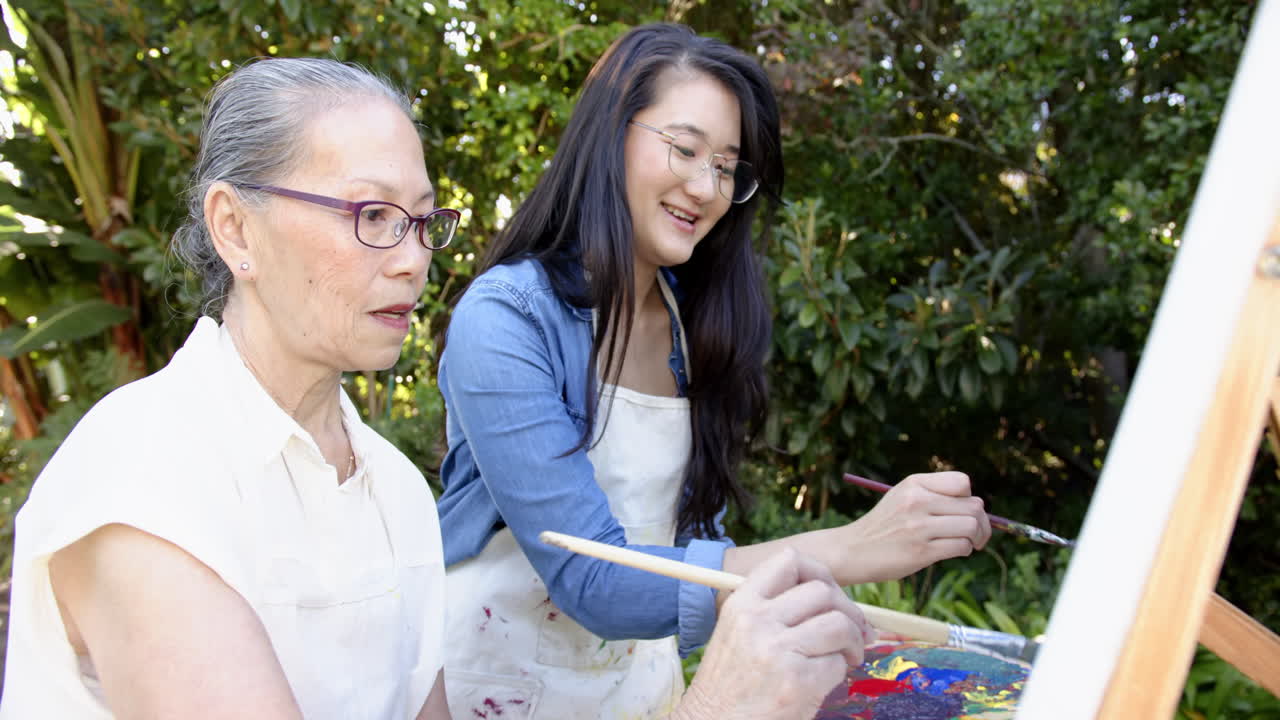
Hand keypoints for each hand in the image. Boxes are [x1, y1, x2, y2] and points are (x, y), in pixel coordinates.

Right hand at [674, 549, 872, 719]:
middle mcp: (758, 620)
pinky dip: (840, 671)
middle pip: (823, 592)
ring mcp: (777, 650)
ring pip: (839, 624)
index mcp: (741, 603)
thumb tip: (830, 595)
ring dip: (853, 641)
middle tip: (853, 631)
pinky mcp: (798, 682)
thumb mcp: (737, 631)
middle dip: (848, 610)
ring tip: (848, 655)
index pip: (790, 560)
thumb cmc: (730, 683)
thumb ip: (772, 608)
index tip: (829, 594)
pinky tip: (825, 680)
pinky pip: (838, 663)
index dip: (820, 574)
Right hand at [834, 471, 991, 582]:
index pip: (962, 482)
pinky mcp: (921, 551)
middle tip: (977, 534)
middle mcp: (917, 501)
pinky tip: (952, 551)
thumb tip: (978, 507)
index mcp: (914, 484)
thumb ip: (934, 495)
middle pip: (974, 506)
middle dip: (982, 522)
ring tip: (968, 544)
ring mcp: (919, 526)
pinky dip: (964, 551)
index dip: (969, 497)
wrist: (852, 550)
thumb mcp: (902, 498)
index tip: (962, 510)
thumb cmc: (883, 526)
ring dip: (976, 538)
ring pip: (971, 527)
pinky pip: (961, 547)